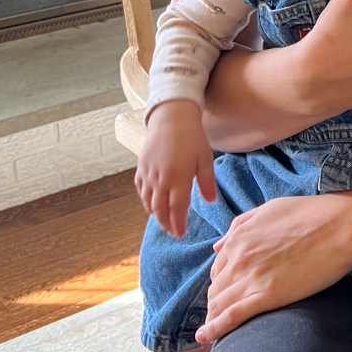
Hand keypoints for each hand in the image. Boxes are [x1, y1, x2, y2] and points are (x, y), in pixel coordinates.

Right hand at [135, 99, 216, 237]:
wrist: (171, 117)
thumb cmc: (192, 137)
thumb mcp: (205, 158)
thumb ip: (206, 182)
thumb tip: (210, 201)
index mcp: (178, 178)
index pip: (177, 209)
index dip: (178, 224)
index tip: (181, 234)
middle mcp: (160, 179)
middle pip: (160, 210)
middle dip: (166, 224)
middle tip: (174, 232)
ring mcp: (148, 174)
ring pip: (149, 202)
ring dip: (156, 215)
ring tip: (165, 221)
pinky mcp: (141, 167)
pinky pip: (141, 190)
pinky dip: (146, 201)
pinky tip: (152, 204)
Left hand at [195, 193, 351, 343]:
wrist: (341, 226)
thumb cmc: (311, 214)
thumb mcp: (270, 209)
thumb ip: (241, 225)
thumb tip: (218, 246)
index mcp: (239, 237)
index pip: (218, 268)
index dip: (220, 282)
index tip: (225, 292)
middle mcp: (238, 258)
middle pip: (216, 289)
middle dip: (215, 302)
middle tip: (221, 314)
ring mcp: (251, 278)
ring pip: (219, 304)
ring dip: (213, 318)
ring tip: (213, 330)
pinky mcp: (267, 296)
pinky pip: (231, 317)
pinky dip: (215, 329)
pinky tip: (206, 337)